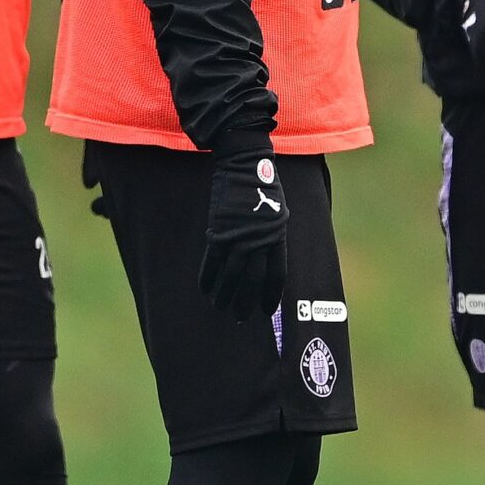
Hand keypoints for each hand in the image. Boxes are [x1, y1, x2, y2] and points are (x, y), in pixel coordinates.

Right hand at [200, 144, 287, 316]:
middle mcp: (260, 240)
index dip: (270, 295)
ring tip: (221, 308)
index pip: (276, 274)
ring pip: (231, 275)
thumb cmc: (263, 190)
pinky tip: (205, 290)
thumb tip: (265, 260)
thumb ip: (272, 237)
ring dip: (225, 295)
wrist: (246, 166)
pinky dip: (208, 278)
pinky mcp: (219, 232)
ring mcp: (239, 237)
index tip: (267, 311)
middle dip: (246, 302)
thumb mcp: (278, 214)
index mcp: (278, 237)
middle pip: (253, 280)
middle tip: (240, 317)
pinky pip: (212, 262)